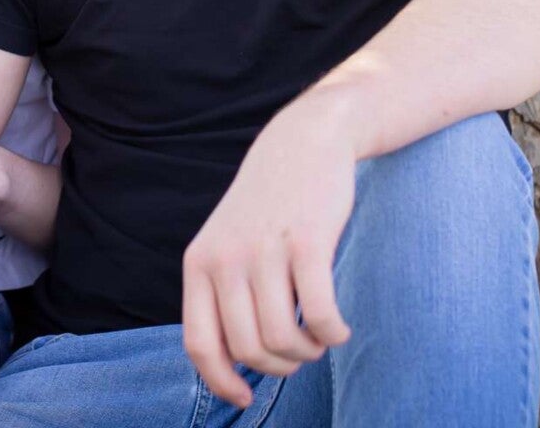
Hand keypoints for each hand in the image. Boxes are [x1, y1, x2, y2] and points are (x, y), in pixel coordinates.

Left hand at [181, 98, 356, 408]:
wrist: (303, 141)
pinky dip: (332, 334)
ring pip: (283, 339)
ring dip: (308, 353)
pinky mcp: (307, 242)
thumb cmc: (268, 205)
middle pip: (249, 349)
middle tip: (299, 354)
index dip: (221, 382)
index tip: (245, 399)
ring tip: (319, 339)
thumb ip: (222, 294)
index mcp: (199, 263)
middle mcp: (226, 259)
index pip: (200, 344)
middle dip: (280, 367)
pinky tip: (339, 328)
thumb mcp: (227, 242)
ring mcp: (264, 250)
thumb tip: (232, 363)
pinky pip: (320, 315)